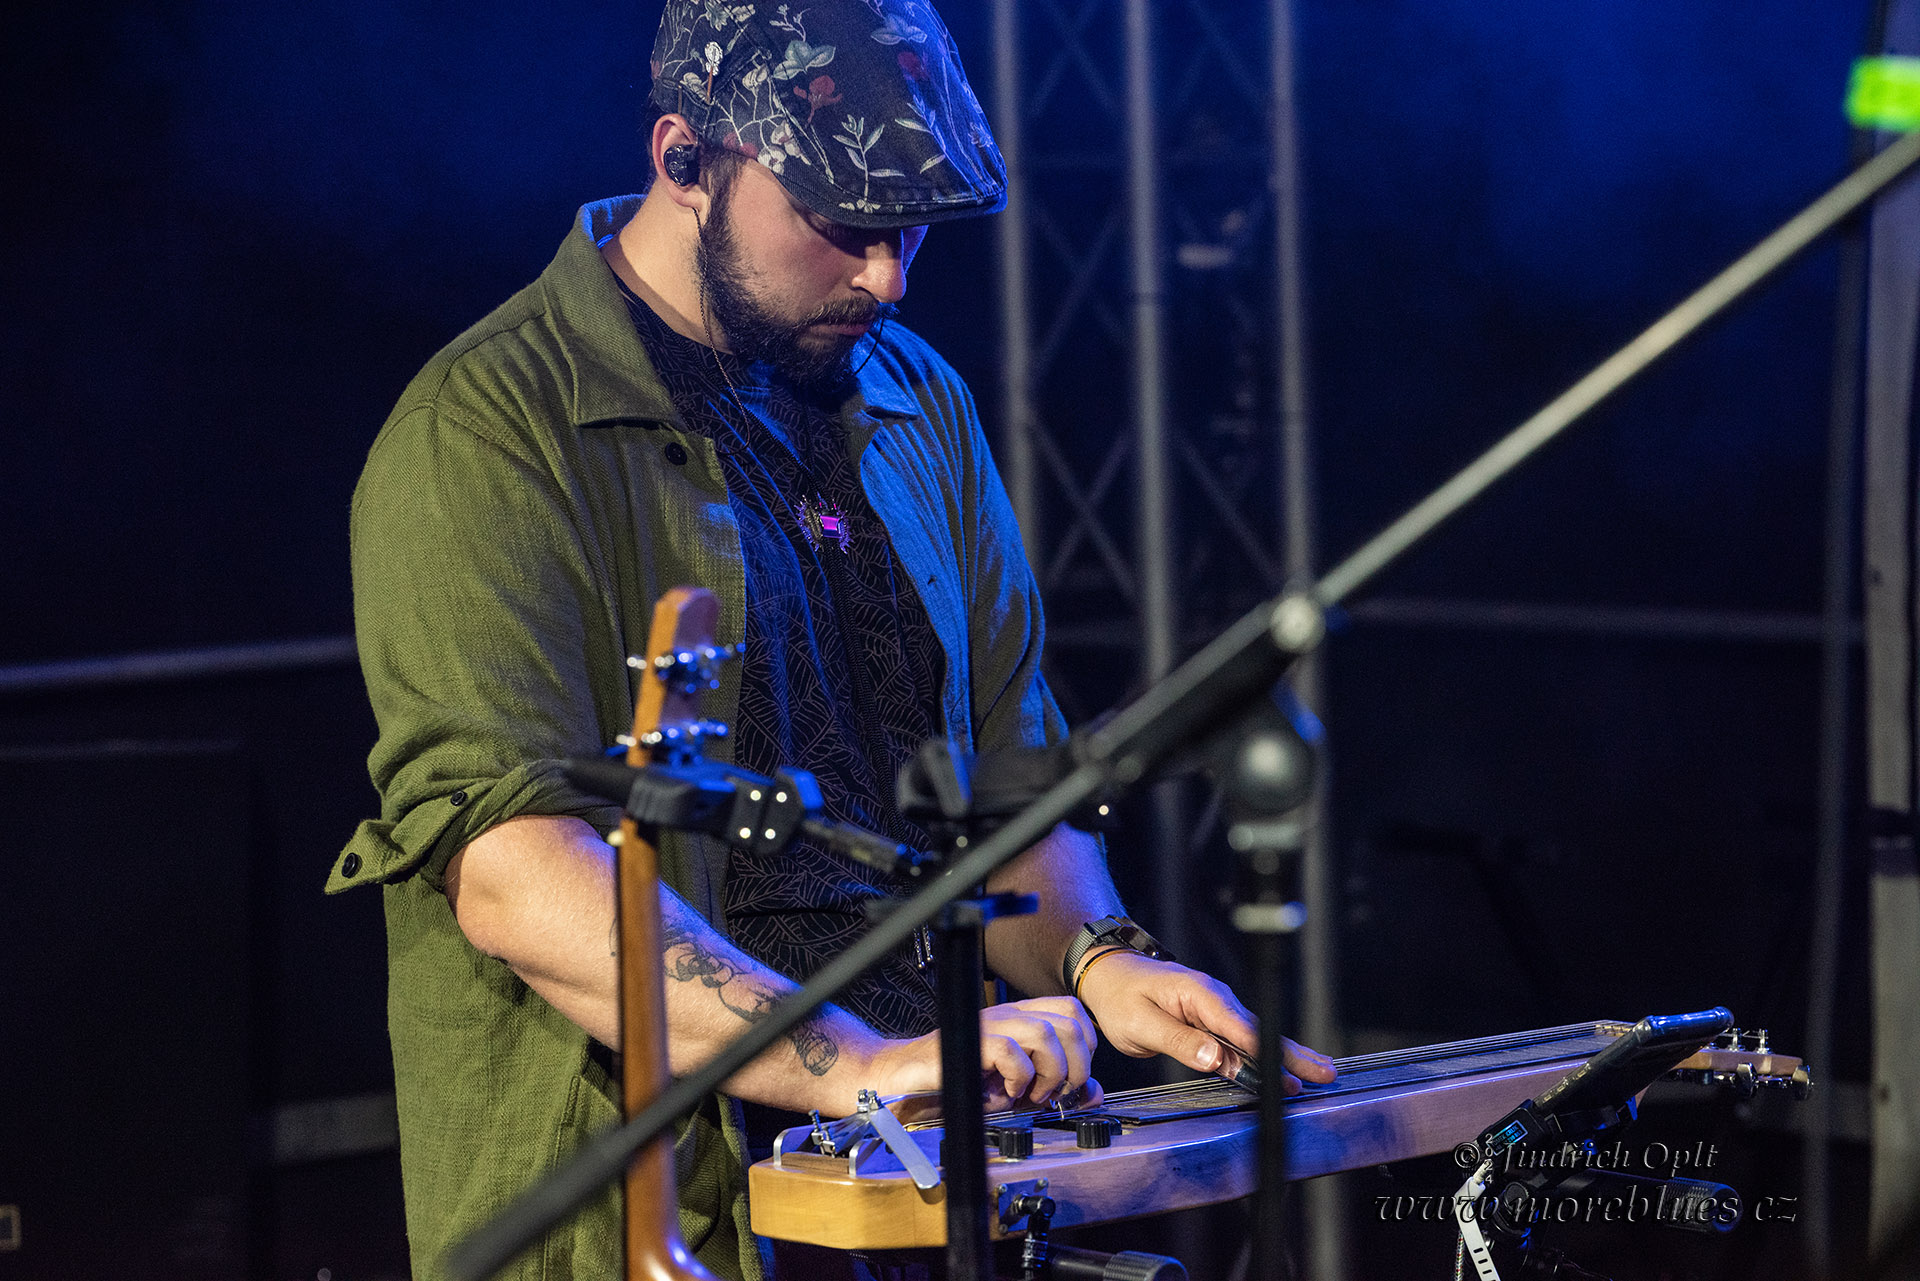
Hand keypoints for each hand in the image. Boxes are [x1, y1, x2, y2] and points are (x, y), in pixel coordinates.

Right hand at [859, 996, 1104, 1112]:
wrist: (904, 1081)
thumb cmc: (957, 1082)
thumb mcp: (1017, 1089)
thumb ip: (1054, 1086)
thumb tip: (1093, 1091)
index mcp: (1020, 1018)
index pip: (1072, 1011)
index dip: (1086, 1045)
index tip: (1074, 1077)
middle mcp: (1007, 1014)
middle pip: (1068, 1021)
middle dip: (1076, 1065)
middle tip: (1057, 1092)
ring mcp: (987, 1024)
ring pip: (1044, 1033)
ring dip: (1049, 1072)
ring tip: (1032, 1094)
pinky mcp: (968, 1043)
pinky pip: (1009, 1051)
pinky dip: (1017, 1078)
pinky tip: (1005, 1093)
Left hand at [1074, 951, 1335, 1094]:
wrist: (1107, 975)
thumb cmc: (1119, 996)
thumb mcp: (1138, 1023)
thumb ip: (1177, 1040)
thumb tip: (1215, 1059)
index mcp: (1200, 995)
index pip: (1240, 1029)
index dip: (1266, 1055)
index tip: (1288, 1076)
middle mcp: (1214, 1000)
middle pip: (1259, 1032)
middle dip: (1293, 1054)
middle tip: (1325, 1074)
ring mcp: (1214, 1010)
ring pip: (1254, 1038)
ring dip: (1284, 1058)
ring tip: (1317, 1076)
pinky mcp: (1209, 1022)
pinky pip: (1239, 1043)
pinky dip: (1262, 1058)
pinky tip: (1281, 1072)